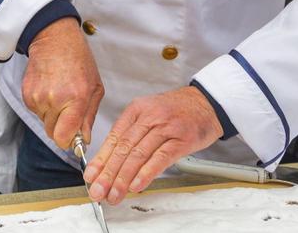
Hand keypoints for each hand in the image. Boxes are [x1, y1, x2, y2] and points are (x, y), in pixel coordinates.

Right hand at [22, 17, 103, 149]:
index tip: (73, 138)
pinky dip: (43, 106)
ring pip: (44, 122)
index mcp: (76, 99)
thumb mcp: (95, 87)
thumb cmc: (78, 61)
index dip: (68, 142)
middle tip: (68, 112)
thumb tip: (84, 139)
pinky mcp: (27, 94)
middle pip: (52, 133)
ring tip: (59, 95)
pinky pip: (36, 111)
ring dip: (52, 115)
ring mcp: (38, 97)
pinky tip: (50, 89)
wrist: (55, 39)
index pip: (64, 137)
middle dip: (61, 128)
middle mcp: (55, 100)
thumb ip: (89, 116)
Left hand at [85, 86, 221, 204]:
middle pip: (123, 148)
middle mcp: (149, 117)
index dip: (101, 159)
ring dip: (124, 178)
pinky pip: (160, 158)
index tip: (91, 176)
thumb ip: (131, 134)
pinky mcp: (181, 139)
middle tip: (99, 190)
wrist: (206, 102)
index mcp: (136, 110)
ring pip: (138, 155)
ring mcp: (166, 127)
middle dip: (108, 173)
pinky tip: (136, 185)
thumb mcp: (148, 113)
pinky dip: (146, 173)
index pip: (114, 138)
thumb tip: (110, 162)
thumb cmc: (176, 111)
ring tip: (115, 193)